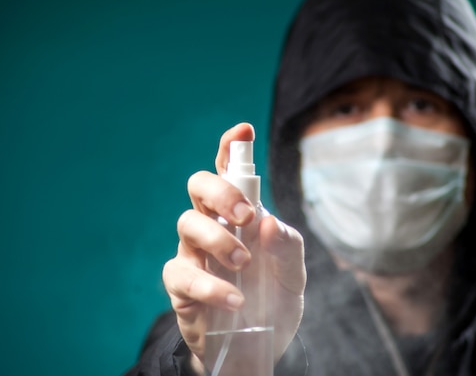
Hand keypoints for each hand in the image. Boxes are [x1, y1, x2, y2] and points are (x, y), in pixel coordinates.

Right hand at [162, 123, 305, 372]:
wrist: (259, 346)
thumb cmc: (275, 298)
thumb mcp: (293, 272)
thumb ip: (287, 246)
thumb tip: (268, 223)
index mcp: (241, 216)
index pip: (228, 172)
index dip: (230, 147)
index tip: (243, 129)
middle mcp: (213, 227)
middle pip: (198, 186)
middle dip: (221, 192)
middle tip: (247, 216)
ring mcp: (193, 254)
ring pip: (186, 223)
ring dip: (218, 239)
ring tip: (244, 263)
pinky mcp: (181, 287)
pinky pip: (181, 274)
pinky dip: (210, 285)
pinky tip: (236, 299)